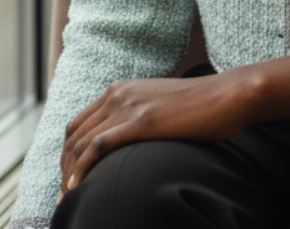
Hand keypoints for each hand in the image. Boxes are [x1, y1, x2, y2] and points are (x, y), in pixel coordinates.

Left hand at [59, 57, 289, 195]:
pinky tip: (77, 188)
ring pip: (79, 143)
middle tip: (65, 197)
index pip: (79, 123)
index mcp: (121, 89)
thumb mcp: (161, 108)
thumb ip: (140, 118)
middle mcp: (118, 94)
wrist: (227, 96)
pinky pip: (96, 147)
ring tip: (67, 201)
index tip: (69, 181)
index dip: (68, 155)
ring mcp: (127, 106)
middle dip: (63, 168)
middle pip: (73, 135)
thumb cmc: (201, 107)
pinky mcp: (139, 121)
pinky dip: (81, 170)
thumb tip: (131, 142)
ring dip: (67, 175)